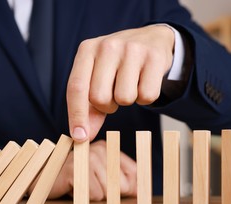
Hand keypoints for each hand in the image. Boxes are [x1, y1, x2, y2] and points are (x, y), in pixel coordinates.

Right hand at [47, 140, 136, 200]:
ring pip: (106, 192)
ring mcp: (86, 157)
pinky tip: (74, 188)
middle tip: (92, 188)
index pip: (133, 172)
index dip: (128, 188)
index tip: (121, 193)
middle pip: (121, 185)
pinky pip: (92, 195)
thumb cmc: (76, 180)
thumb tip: (140, 191)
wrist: (44, 178)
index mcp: (107, 148)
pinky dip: (84, 198)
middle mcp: (98, 149)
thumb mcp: (102, 179)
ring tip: (82, 187)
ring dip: (94, 196)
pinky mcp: (74, 169)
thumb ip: (122, 183)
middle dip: (109, 194)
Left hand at [66, 25, 174, 141]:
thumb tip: (83, 136)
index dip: (77, 116)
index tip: (80, 137)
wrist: (151, 38)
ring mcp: (132, 50)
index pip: (76, 88)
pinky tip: (144, 82)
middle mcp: (108, 46)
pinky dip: (145, 97)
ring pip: (124, 99)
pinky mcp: (154, 57)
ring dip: (127, 101)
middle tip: (114, 95)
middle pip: (99, 98)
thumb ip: (88, 106)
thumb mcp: (98, 77)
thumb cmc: (118, 63)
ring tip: (129, 85)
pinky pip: (147, 96)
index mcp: (87, 50)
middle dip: (107, 106)